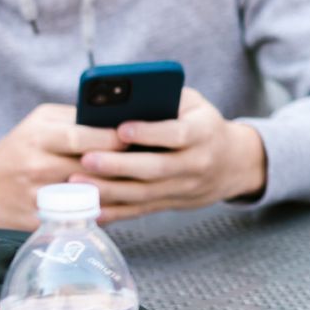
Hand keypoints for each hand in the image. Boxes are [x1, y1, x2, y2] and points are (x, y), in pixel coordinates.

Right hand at [0, 103, 126, 229]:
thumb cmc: (22, 147)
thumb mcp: (41, 121)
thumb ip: (75, 118)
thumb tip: (116, 118)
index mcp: (39, 137)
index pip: (81, 138)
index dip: (112, 139)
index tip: (133, 139)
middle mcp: (37, 167)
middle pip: (90, 168)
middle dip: (121, 165)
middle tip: (145, 161)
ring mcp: (38, 196)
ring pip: (89, 195)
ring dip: (117, 190)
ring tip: (136, 181)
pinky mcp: (40, 220)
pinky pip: (79, 217)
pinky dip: (102, 211)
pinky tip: (118, 203)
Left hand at [69, 88, 268, 222]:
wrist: (232, 163)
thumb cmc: (202, 124)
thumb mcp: (193, 104)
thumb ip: (164, 98)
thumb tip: (121, 98)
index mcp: (204, 133)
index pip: (177, 134)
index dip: (150, 133)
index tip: (121, 129)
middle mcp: (196, 163)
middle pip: (156, 168)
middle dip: (119, 166)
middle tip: (87, 159)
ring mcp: (184, 188)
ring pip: (145, 194)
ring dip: (110, 190)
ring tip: (78, 182)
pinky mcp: (171, 204)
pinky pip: (141, 211)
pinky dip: (116, 212)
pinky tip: (91, 209)